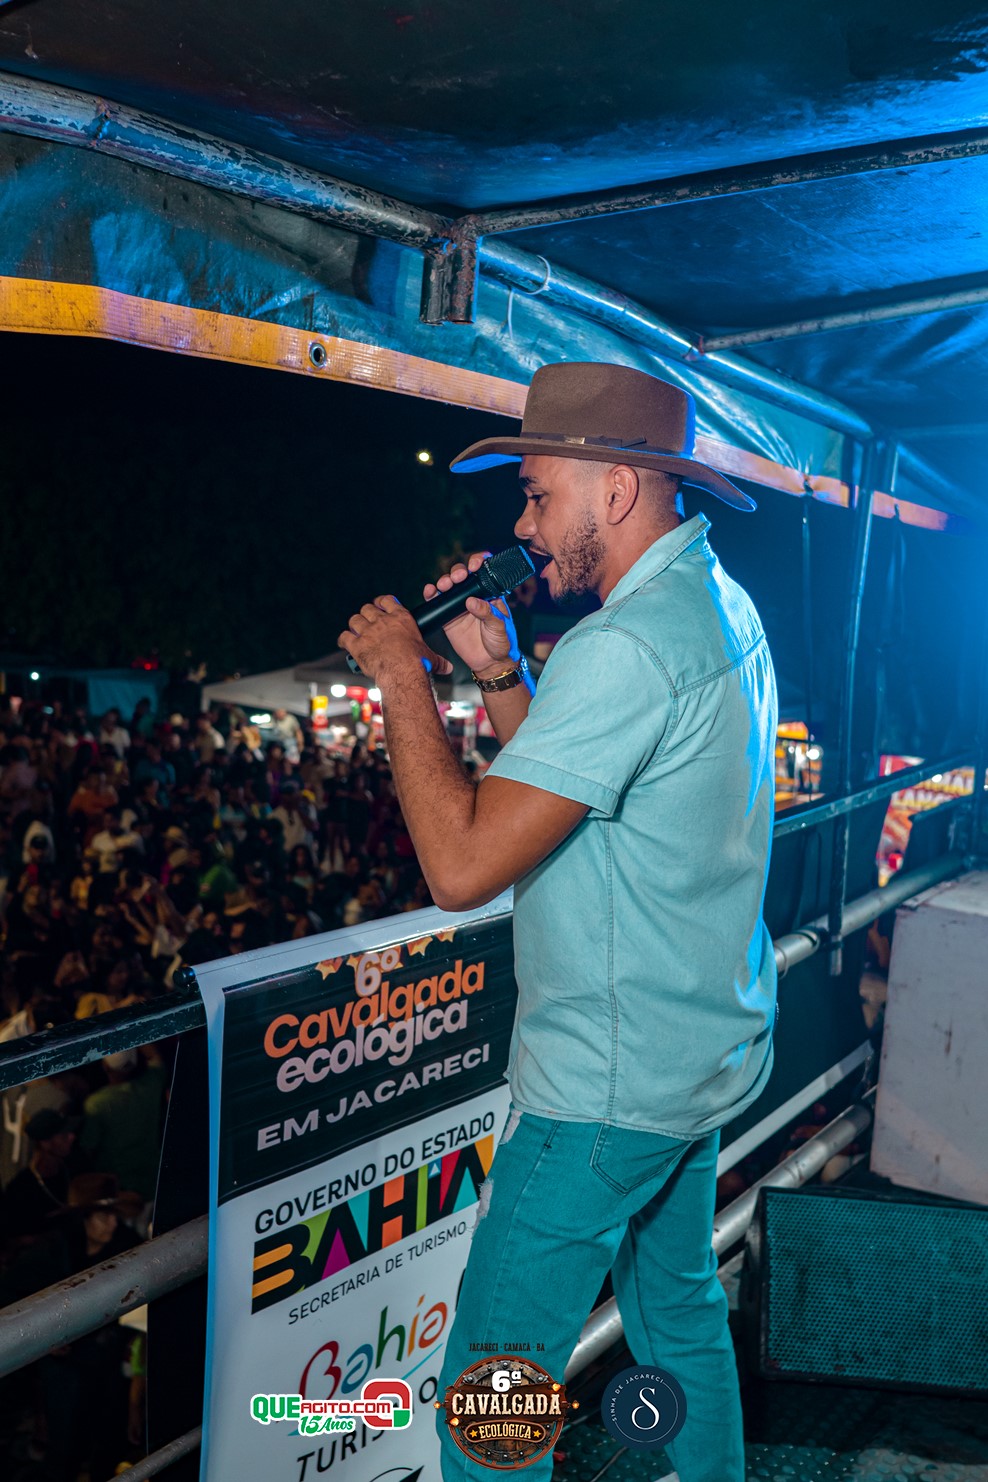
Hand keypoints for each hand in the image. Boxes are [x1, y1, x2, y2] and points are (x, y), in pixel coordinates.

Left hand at [338, 596, 451, 682]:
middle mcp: (382, 622)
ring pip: (354, 620)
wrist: (402, 671)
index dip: (382, 602)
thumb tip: (448, 668)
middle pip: (367, 608)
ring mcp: (368, 632)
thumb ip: (438, 660)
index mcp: (401, 619)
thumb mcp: (430, 658)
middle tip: (368, 622)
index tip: (380, 605)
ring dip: (354, 625)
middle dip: (366, 614)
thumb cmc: (417, 662)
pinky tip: (345, 643)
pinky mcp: (357, 645)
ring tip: (356, 631)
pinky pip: (344, 637)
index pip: (388, 600)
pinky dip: (343, 639)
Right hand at [422, 553, 519, 676]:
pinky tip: (430, 591)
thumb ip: (487, 613)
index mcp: (490, 594)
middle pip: (462, 576)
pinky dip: (432, 595)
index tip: (475, 564)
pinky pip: (438, 603)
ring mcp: (459, 606)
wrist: (491, 663)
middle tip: (458, 577)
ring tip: (444, 585)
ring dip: (444, 581)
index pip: (483, 572)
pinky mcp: (448, 618)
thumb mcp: (499, 626)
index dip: (478, 562)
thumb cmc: (502, 642)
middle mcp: (473, 596)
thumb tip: (471, 601)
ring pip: (449, 587)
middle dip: (458, 572)